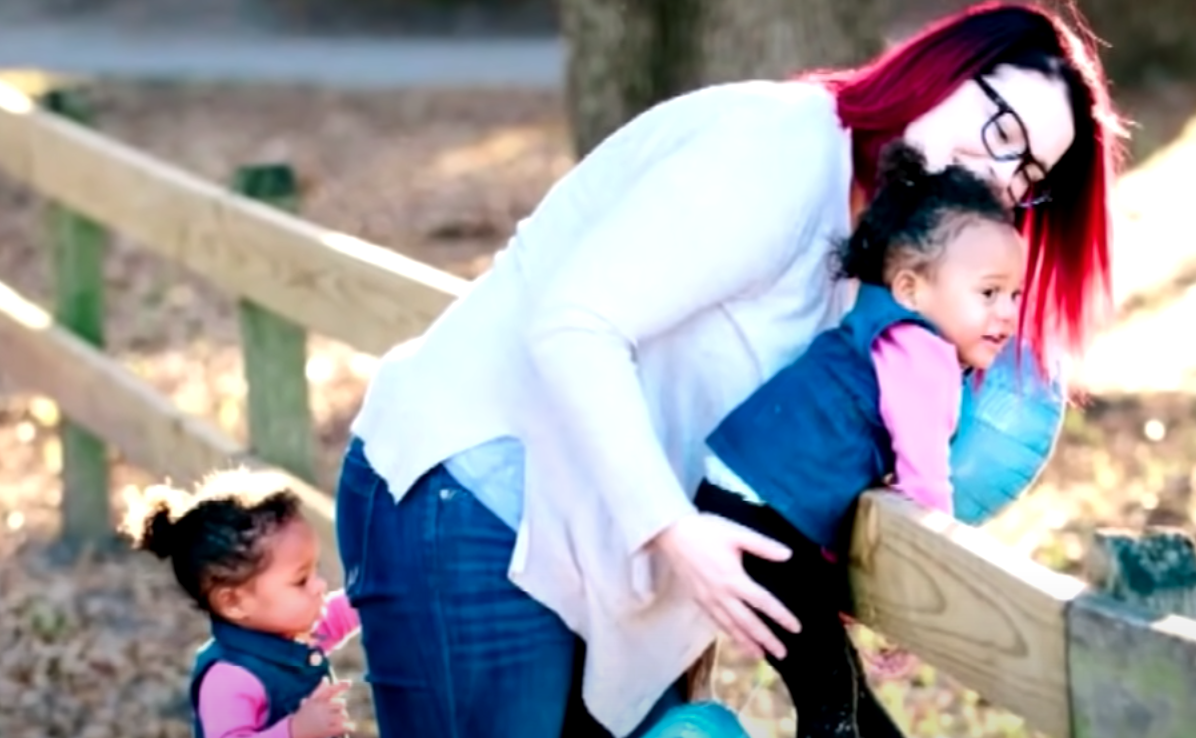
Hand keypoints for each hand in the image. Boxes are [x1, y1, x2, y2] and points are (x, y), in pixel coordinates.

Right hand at [291, 680, 352, 737]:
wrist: (294, 730)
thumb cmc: (304, 715)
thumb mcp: (310, 701)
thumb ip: (319, 690)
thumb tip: (326, 678)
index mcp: (318, 700)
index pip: (330, 690)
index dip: (340, 685)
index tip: (349, 682)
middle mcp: (322, 708)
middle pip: (341, 703)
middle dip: (341, 708)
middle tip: (336, 712)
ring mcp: (324, 720)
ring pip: (343, 715)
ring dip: (343, 718)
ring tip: (337, 721)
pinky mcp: (326, 730)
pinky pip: (343, 726)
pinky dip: (348, 727)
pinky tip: (349, 727)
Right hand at [649, 513, 799, 659]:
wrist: (671, 533)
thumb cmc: (705, 531)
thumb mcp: (736, 533)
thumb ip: (762, 545)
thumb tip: (788, 555)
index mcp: (734, 579)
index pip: (763, 602)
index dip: (781, 616)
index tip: (796, 628)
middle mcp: (722, 595)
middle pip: (748, 622)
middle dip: (765, 639)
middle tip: (781, 654)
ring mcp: (708, 600)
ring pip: (730, 627)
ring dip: (746, 642)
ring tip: (760, 655)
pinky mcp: (697, 599)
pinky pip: (715, 621)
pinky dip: (727, 633)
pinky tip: (734, 638)